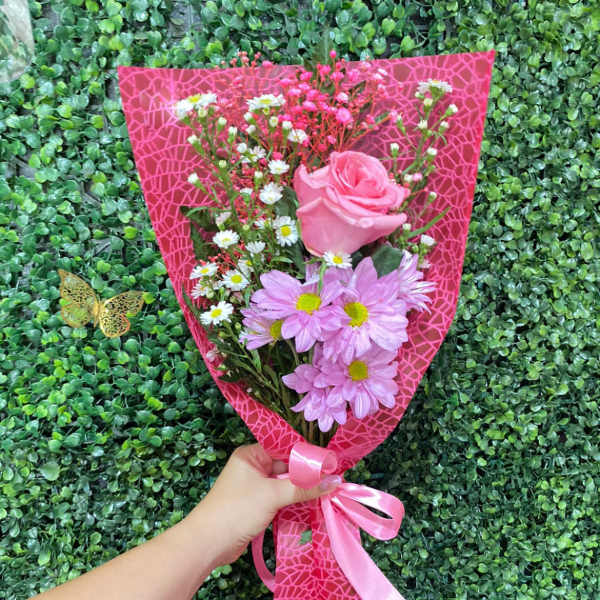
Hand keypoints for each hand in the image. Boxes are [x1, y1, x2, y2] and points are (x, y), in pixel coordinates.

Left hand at [188, 444, 340, 566]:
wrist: (208, 543)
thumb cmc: (236, 510)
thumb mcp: (272, 495)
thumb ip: (303, 487)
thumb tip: (334, 480)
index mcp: (251, 454)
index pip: (285, 447)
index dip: (307, 454)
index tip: (331, 461)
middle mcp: (253, 466)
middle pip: (287, 466)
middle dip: (308, 474)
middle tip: (334, 478)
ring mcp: (255, 487)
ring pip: (285, 483)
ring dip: (303, 489)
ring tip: (328, 491)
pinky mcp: (257, 505)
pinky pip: (281, 498)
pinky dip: (294, 501)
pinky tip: (312, 504)